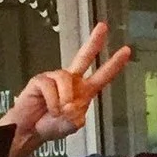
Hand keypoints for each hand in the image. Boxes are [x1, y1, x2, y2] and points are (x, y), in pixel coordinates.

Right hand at [2, 22, 132, 150]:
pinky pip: (50, 87)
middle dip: (94, 41)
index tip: (126, 51)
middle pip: (84, 56)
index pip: (102, 75)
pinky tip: (47, 108)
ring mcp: (55, 79)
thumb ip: (77, 117)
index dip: (114, 64)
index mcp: (84, 91)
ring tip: (58, 112)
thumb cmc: (52, 126)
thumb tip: (72, 105)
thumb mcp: (72, 125)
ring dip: (63, 99)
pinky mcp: (40, 80)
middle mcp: (71, 81)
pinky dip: (51, 102)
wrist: (30, 130)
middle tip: (103, 26)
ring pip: (66, 80)